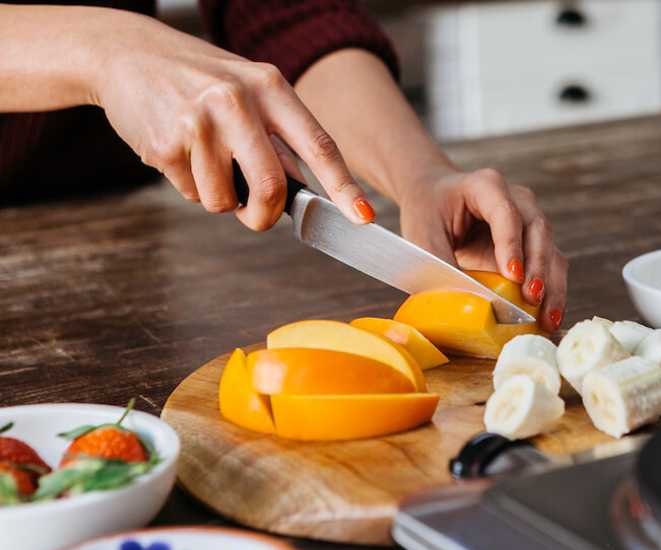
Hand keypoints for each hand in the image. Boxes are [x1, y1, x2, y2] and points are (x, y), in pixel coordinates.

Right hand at [88, 11, 373, 230]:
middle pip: (272, 188)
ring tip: (202, 158)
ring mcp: (200, 121)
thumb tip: (307, 190)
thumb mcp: (247, 92)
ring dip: (217, 197)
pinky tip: (177, 150)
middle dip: (264, 216)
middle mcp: (237, 100)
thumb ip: (278, 136)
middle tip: (254, 215)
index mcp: (270, 87)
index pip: (319, 145)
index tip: (363, 217)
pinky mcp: (165, 143)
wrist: (128, 53)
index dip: (344, 187)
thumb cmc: (198, 80)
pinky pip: (191, 194)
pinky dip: (188, 186)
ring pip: (225, 201)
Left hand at [400, 168, 567, 331]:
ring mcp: (529, 221)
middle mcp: (516, 200)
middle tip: (533, 299)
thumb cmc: (427, 212)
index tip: (513, 276)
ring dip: (552, 285)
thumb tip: (464, 304)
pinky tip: (548, 317)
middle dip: (539, 268)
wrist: (434, 197)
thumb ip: (441, 266)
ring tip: (549, 318)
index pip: (506, 214)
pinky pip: (549, 267)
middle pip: (537, 231)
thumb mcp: (423, 237)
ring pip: (551, 251)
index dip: (511, 245)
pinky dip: (551, 291)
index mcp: (486, 186)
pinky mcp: (533, 244)